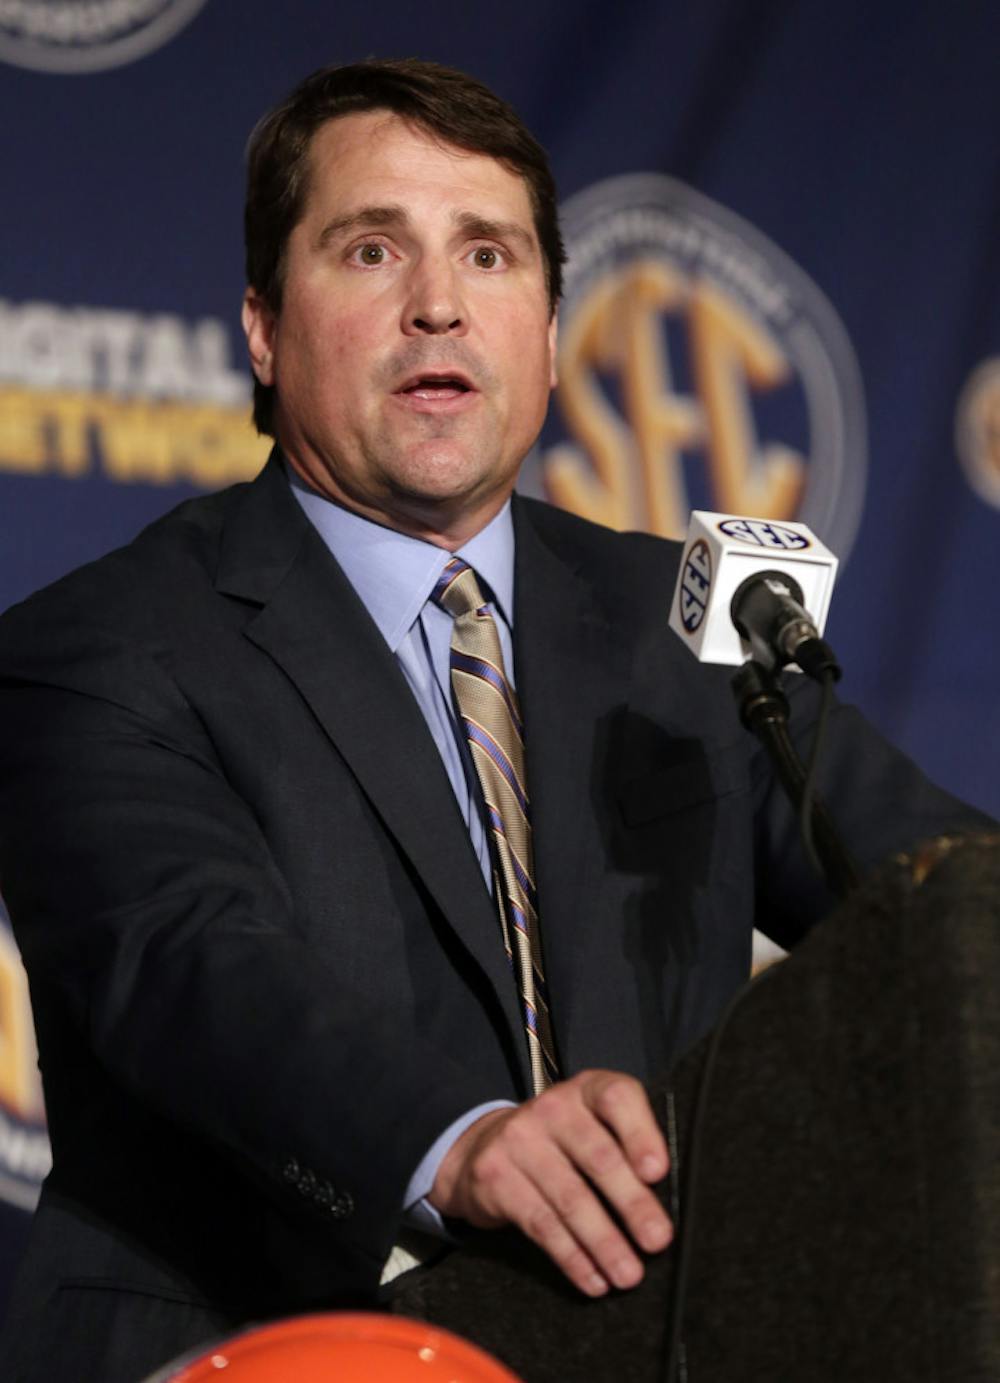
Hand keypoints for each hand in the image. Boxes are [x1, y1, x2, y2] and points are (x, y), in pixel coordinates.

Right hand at [428, 1069, 671, 1296]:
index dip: (640, 1133)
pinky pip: (541, 1224)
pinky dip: (572, 1257)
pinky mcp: (495, 1176)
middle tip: (657, 1240)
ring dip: (604, 1243)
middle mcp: (552, 1107)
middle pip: (598, 1156)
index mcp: (586, 1090)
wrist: (487, 1144)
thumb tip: (667, 1199)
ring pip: (570, 1198)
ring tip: (628, 1273)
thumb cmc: (562, 1141)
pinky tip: (593, 1278)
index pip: (616, 1098)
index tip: (658, 1172)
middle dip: (632, 1203)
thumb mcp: (593, 1125)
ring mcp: (519, 1139)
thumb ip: (627, 1146)